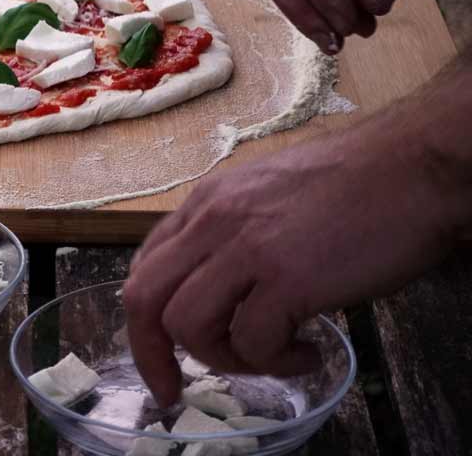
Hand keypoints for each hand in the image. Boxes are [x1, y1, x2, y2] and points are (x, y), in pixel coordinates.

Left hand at [122, 119, 460, 407]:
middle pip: (146, 298)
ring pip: (189, 326)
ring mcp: (247, 247)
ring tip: (270, 354)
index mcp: (205, 203)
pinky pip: (253, 342)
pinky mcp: (288, 277)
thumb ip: (229, 232)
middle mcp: (213, 221)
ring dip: (225, 358)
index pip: (144, 268)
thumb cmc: (353, 183)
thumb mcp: (265, 194)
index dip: (143, 322)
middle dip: (152, 355)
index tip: (158, 357)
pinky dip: (276, 362)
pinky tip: (307, 350)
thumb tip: (212, 285)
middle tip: (175, 390)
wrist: (413, 166)